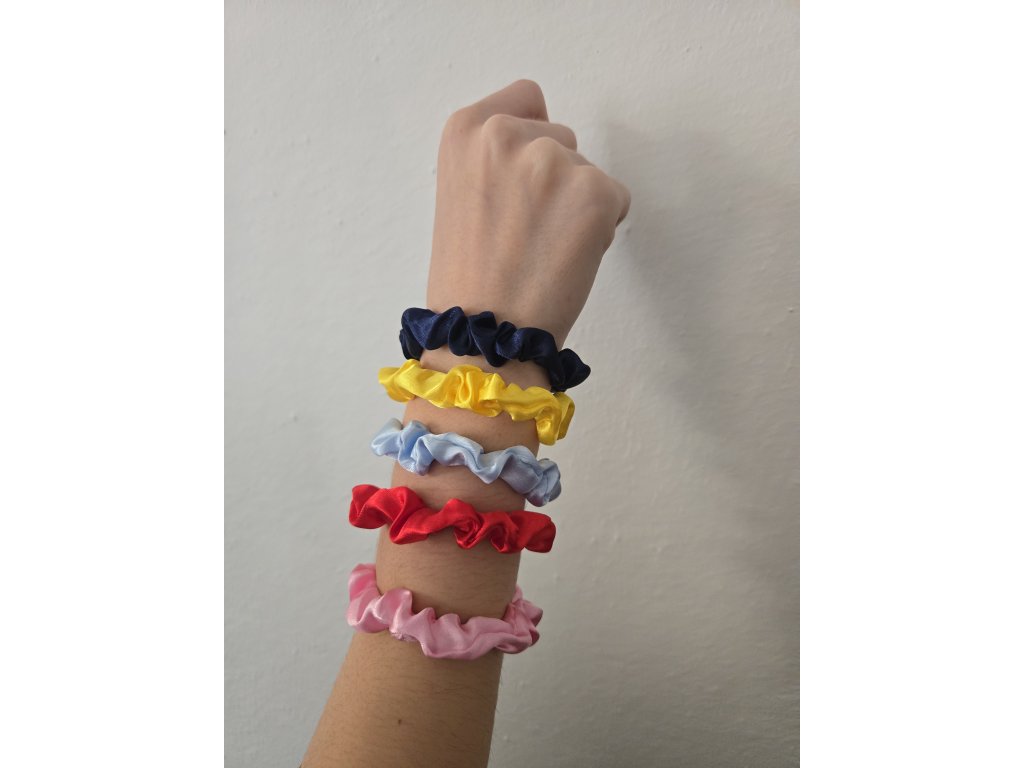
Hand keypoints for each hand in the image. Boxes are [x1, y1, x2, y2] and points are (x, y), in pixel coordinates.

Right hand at [426, 80, 629, 349]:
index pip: (526, 98)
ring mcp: (553, 160)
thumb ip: (493, 157)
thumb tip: (545, 146)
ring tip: (542, 249)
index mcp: (465, 129)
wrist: (484, 337)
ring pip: (588, 169)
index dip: (529, 141)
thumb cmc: (468, 278)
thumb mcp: (458, 193)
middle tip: (526, 230)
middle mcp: (507, 134)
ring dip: (578, 203)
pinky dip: (601, 229)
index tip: (516, 183)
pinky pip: (616, 199)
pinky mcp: (596, 192)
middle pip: (560, 135)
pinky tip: (566, 259)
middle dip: (553, 177)